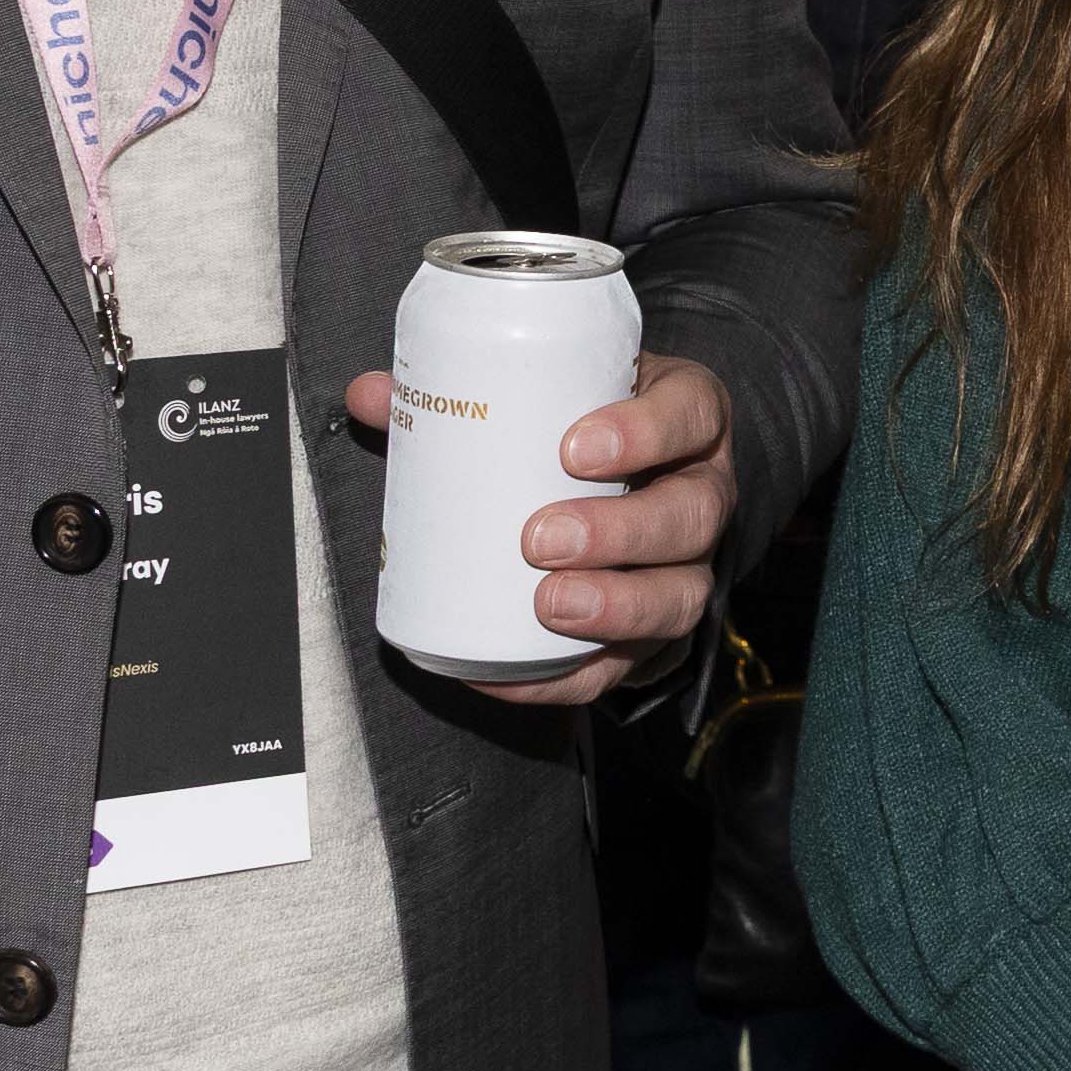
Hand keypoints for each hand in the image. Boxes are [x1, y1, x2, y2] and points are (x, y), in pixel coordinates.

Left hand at [335, 351, 740, 704]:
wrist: (638, 481)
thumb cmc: (589, 426)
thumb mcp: (556, 391)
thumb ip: (466, 391)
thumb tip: (369, 394)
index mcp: (686, 419)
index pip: (691, 413)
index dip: (645, 432)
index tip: (573, 449)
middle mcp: (702, 493)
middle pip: (692, 515)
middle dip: (620, 532)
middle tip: (539, 538)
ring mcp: (690, 567)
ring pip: (681, 596)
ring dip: (616, 608)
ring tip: (547, 607)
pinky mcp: (659, 634)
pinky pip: (630, 667)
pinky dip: (570, 680)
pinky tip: (513, 677)